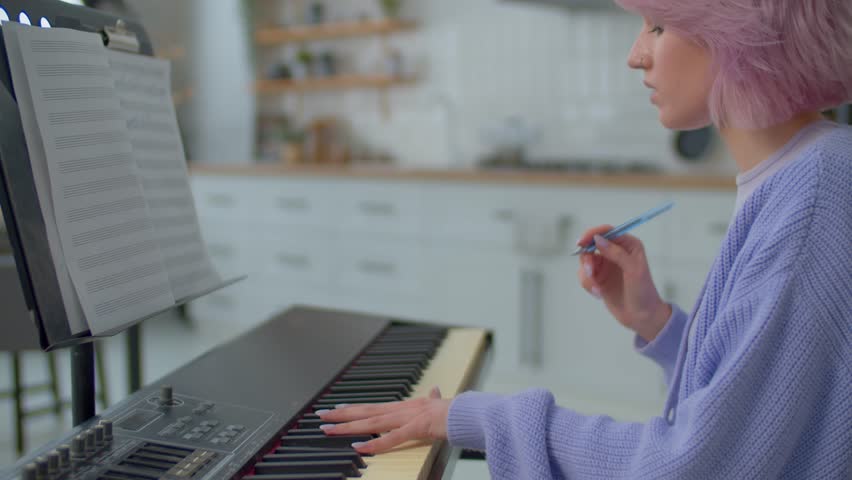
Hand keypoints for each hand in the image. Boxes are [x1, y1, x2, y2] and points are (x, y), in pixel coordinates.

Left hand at [316, 386, 449, 454]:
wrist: (470, 413)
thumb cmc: (456, 411)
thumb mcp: (440, 404)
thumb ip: (433, 398)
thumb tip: (434, 390)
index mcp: (406, 405)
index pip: (373, 407)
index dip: (354, 408)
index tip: (336, 408)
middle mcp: (402, 409)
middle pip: (366, 412)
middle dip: (342, 414)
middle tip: (321, 416)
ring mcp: (407, 417)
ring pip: (372, 423)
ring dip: (348, 426)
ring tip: (329, 429)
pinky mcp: (416, 428)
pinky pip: (391, 438)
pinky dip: (375, 443)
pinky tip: (358, 446)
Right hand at [576, 225, 671, 341]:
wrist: (642, 317)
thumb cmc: (643, 292)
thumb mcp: (633, 270)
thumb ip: (616, 253)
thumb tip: (597, 239)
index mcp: (628, 245)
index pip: (607, 231)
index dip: (592, 234)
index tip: (581, 243)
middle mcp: (616, 252)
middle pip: (591, 245)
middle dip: (587, 259)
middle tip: (590, 272)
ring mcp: (606, 265)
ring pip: (585, 261)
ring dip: (587, 275)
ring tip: (597, 289)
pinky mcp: (599, 278)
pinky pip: (585, 275)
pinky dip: (588, 284)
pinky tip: (598, 294)